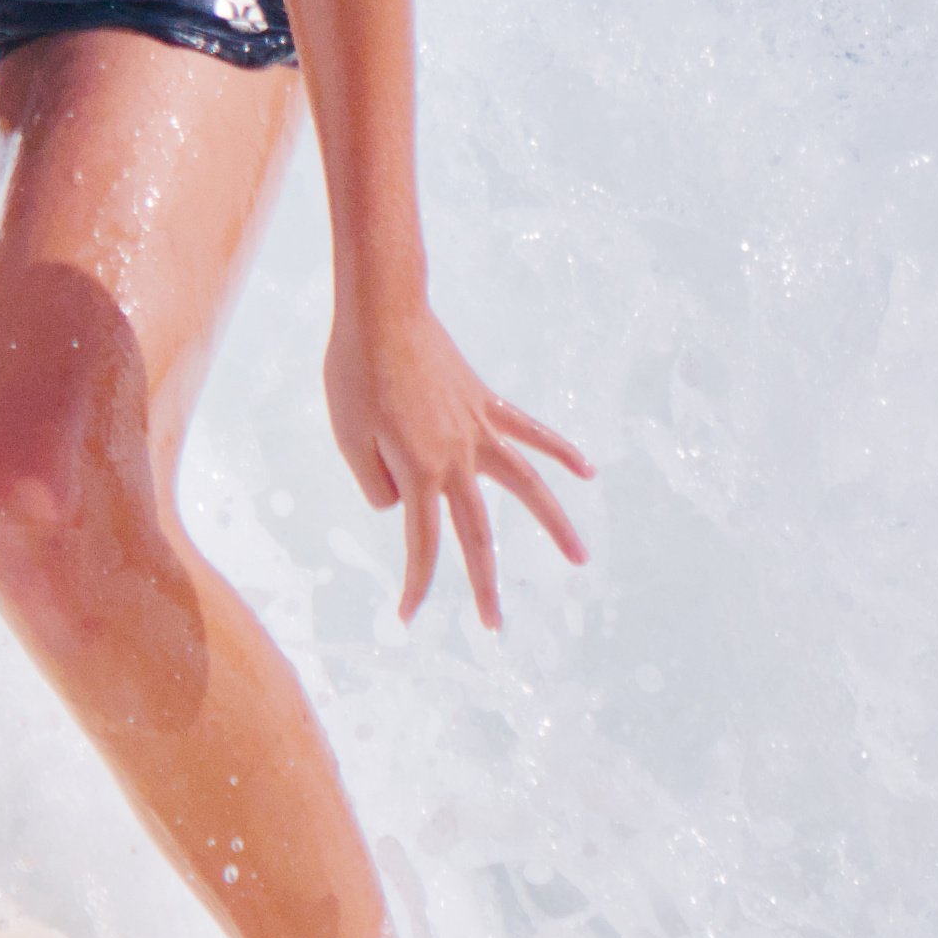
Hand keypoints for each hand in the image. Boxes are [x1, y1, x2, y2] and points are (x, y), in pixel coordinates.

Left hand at [323, 298, 589, 626]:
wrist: (382, 312)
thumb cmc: (354, 373)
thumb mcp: (348, 437)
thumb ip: (375, 483)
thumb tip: (402, 505)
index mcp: (419, 473)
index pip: (421, 545)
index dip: (416, 585)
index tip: (407, 617)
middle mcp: (457, 459)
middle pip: (477, 534)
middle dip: (484, 584)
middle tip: (494, 626)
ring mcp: (479, 430)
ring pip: (528, 486)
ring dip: (555, 525)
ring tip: (580, 559)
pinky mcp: (487, 402)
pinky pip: (532, 432)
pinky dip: (561, 451)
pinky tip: (589, 471)